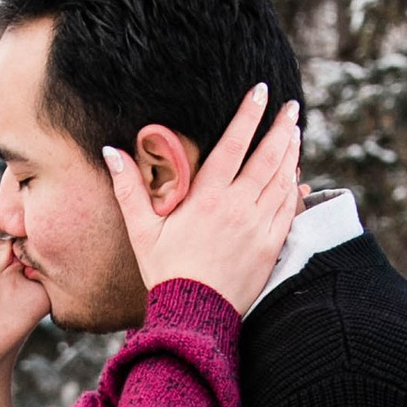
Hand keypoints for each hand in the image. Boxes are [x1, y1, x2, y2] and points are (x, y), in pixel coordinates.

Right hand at [105, 87, 303, 318]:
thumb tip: (110, 152)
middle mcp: (239, 207)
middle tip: (291, 106)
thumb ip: (128, 189)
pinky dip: (294, 188)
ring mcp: (260, 226)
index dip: (248, 115)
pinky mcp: (272, 245)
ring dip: (291, 153)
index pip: (233, 145)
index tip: (260, 92)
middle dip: (281, 128)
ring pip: (283, 180)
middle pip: (268, 157)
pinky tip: (296, 176)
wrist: (195, 314)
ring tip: (295, 132)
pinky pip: (289, 209)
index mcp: (207, 198)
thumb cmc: (166, 272)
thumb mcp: (142, 230)